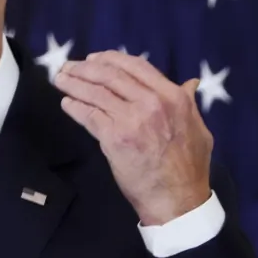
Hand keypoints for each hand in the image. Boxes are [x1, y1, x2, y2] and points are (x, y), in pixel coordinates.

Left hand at [53, 51, 211, 225]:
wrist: (177, 198)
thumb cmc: (189, 166)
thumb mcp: (198, 128)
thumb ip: (189, 103)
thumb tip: (189, 83)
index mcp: (172, 97)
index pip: (136, 66)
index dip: (110, 59)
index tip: (94, 59)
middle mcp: (151, 103)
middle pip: (110, 75)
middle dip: (85, 69)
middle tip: (69, 67)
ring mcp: (131, 120)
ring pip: (96, 93)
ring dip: (74, 84)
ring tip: (60, 80)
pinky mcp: (114, 138)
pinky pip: (89, 116)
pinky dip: (75, 107)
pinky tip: (66, 103)